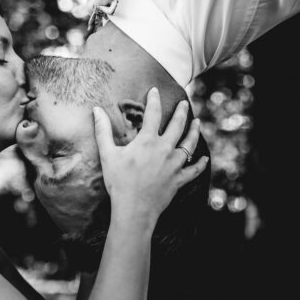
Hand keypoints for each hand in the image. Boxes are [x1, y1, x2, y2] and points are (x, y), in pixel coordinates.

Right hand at [93, 87, 207, 225]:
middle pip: (177, 126)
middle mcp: (165, 149)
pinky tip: (204, 158)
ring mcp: (174, 165)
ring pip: (189, 144)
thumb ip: (103, 131)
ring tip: (197, 123)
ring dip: (194, 132)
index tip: (154, 91)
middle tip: (184, 104)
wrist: (134, 209)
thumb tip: (96, 110)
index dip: (153, 100)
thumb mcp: (107, 155)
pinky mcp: (179, 180)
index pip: (152, 114)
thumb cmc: (118, 182)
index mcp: (147, 141)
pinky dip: (200, 163)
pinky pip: (194, 170)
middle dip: (181, 112)